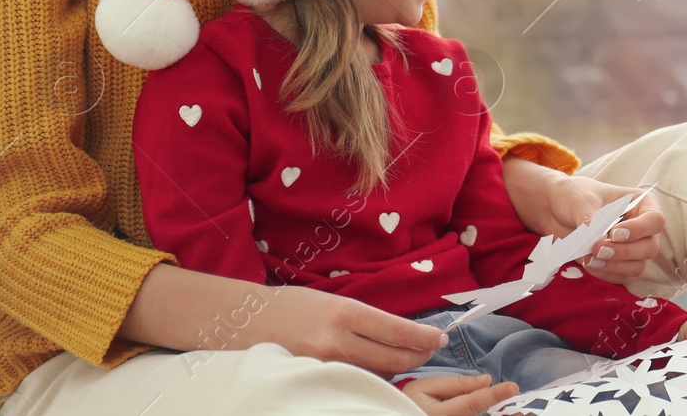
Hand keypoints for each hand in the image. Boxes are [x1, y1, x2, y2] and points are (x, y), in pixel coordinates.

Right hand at [246, 283, 450, 378]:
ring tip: (407, 359)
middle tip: (430, 350)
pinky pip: (354, 385)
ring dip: (397, 369)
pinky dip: (371, 379)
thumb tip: (401, 332)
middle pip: (394, 358)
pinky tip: (376, 372)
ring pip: (377, 375)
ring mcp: (325, 366)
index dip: (424, 338)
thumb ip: (365, 318)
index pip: (398, 331)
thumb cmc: (293, 306)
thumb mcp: (333, 301)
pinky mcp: (315, 382)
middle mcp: (337, 342)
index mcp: (345, 312)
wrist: (245, 320)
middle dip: (419, 356)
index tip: (440, 338)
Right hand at [398, 373, 519, 415]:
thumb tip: (485, 380)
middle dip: (500, 413)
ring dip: (497, 415)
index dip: (493, 394)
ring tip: (519, 411)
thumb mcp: (426, 387)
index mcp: (438, 413)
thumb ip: (456, 384)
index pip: (471, 402)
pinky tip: (500, 411)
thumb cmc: (407, 401)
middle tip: (523, 409)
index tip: (512, 386)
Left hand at [502, 160, 664, 284]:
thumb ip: (592, 220)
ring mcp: (631, 247)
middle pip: (649, 248)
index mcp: (641, 203)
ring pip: (637, 267)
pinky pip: (620, 277)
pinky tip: (588, 263)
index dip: (639, 230)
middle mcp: (641, 227)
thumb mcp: (581, 201)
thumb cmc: (572, 195)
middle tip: (597, 249)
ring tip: (590, 258)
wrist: (553, 209)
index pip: (655, 220)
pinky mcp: (617, 263)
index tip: (614, 233)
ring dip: (614, 266)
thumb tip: (601, 243)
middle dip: (624, 252)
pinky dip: (605, 273)